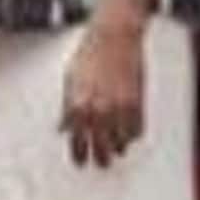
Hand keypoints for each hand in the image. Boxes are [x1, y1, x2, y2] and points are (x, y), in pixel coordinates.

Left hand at [61, 16, 146, 167]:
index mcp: (78, 106)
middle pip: (101, 147)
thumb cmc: (89, 54)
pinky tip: (129, 136)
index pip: (77, 141)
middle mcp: (98, 110)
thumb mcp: (69, 80)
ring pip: (121, 142)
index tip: (81, 162)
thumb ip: (67, 108)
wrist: (114, 37)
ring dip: (118, 148)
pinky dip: (133, 135)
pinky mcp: (137, 102)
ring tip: (116, 151)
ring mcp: (119, 107)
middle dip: (100, 158)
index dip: (79, 155)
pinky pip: (136, 129)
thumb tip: (63, 128)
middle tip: (100, 163)